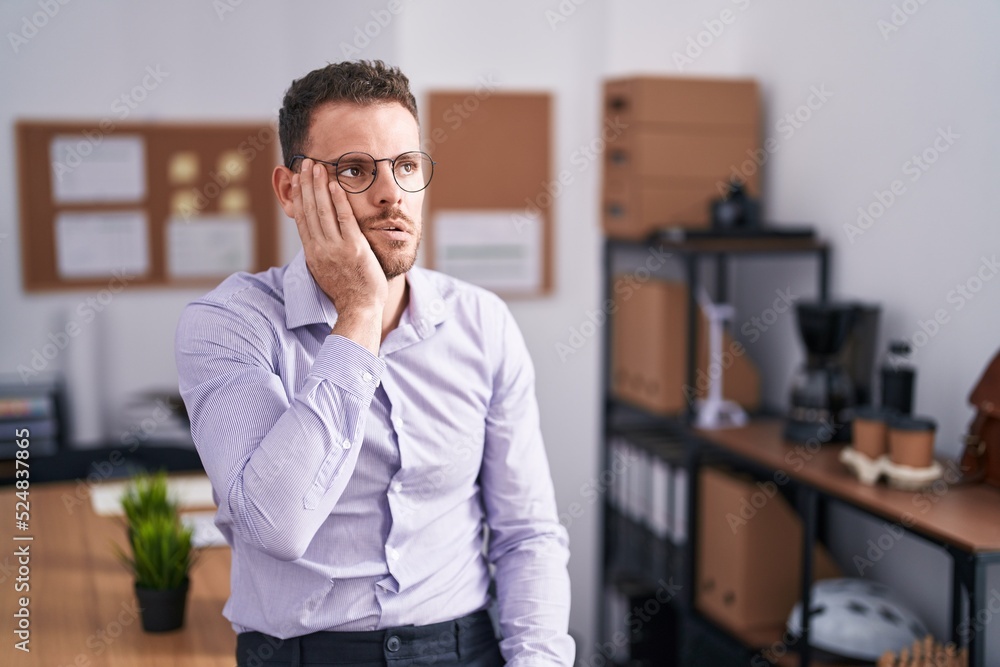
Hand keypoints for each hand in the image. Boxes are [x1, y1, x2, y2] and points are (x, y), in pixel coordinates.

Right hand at [292, 159, 385, 350]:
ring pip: (323, 211)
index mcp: (312, 253)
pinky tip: (335, 184)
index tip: (295, 179)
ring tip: (317, 166)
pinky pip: (344, 219)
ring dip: (319, 186)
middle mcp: (320, 248)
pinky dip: (338, 200)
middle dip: (306, 184)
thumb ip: (320, 252)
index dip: (297, 196)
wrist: (359, 308)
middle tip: (304, 163)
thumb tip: (316, 239)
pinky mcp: (354, 248)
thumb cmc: (346, 291)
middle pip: (309, 210)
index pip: (301, 218)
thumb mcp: (325, 270)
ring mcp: (336, 248)